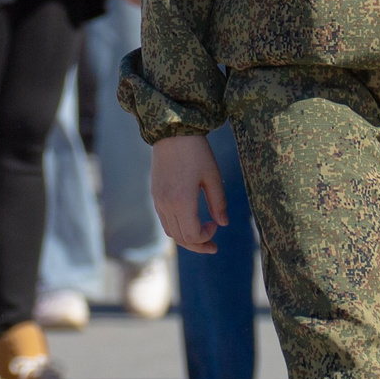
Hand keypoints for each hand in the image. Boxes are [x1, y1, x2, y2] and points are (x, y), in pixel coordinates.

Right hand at [151, 133, 227, 254]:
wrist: (171, 132)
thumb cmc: (196, 152)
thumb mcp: (213, 176)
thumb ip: (218, 203)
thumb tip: (223, 224)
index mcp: (182, 201)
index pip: (192, 234)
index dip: (206, 237)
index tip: (216, 224)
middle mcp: (166, 205)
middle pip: (180, 238)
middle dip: (198, 245)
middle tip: (213, 246)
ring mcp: (158, 200)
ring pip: (171, 232)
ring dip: (187, 238)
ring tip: (202, 236)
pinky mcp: (155, 195)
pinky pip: (165, 220)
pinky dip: (178, 227)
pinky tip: (190, 221)